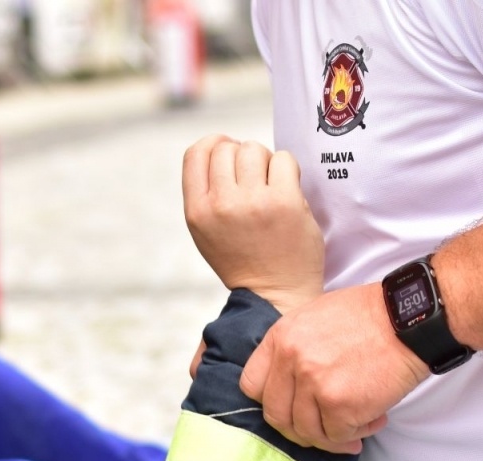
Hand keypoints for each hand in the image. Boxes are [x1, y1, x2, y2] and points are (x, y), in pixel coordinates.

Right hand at [183, 135, 324, 313]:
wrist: (276, 294)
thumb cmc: (243, 259)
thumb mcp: (206, 231)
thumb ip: (205, 193)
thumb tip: (221, 145)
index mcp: (197, 212)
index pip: (196, 153)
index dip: (214, 144)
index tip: (228, 151)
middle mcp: (221, 205)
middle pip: (227, 148)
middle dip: (241, 156)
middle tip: (254, 180)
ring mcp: (253, 202)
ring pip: (254, 149)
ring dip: (264, 162)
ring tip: (269, 186)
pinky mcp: (285, 201)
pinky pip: (283, 158)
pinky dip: (286, 169)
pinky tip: (286, 191)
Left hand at [241, 284, 429, 453]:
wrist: (411, 319)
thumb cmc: (372, 317)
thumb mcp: (316, 318)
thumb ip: (294, 350)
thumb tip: (287, 386)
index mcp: (281, 338)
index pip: (252, 386)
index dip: (271, 402)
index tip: (290, 407)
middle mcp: (291, 361)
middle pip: (276, 416)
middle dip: (299, 429)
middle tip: (323, 429)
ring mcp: (314, 384)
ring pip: (307, 431)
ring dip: (332, 435)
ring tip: (358, 423)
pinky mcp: (339, 405)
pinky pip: (338, 435)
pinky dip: (357, 433)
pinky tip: (375, 418)